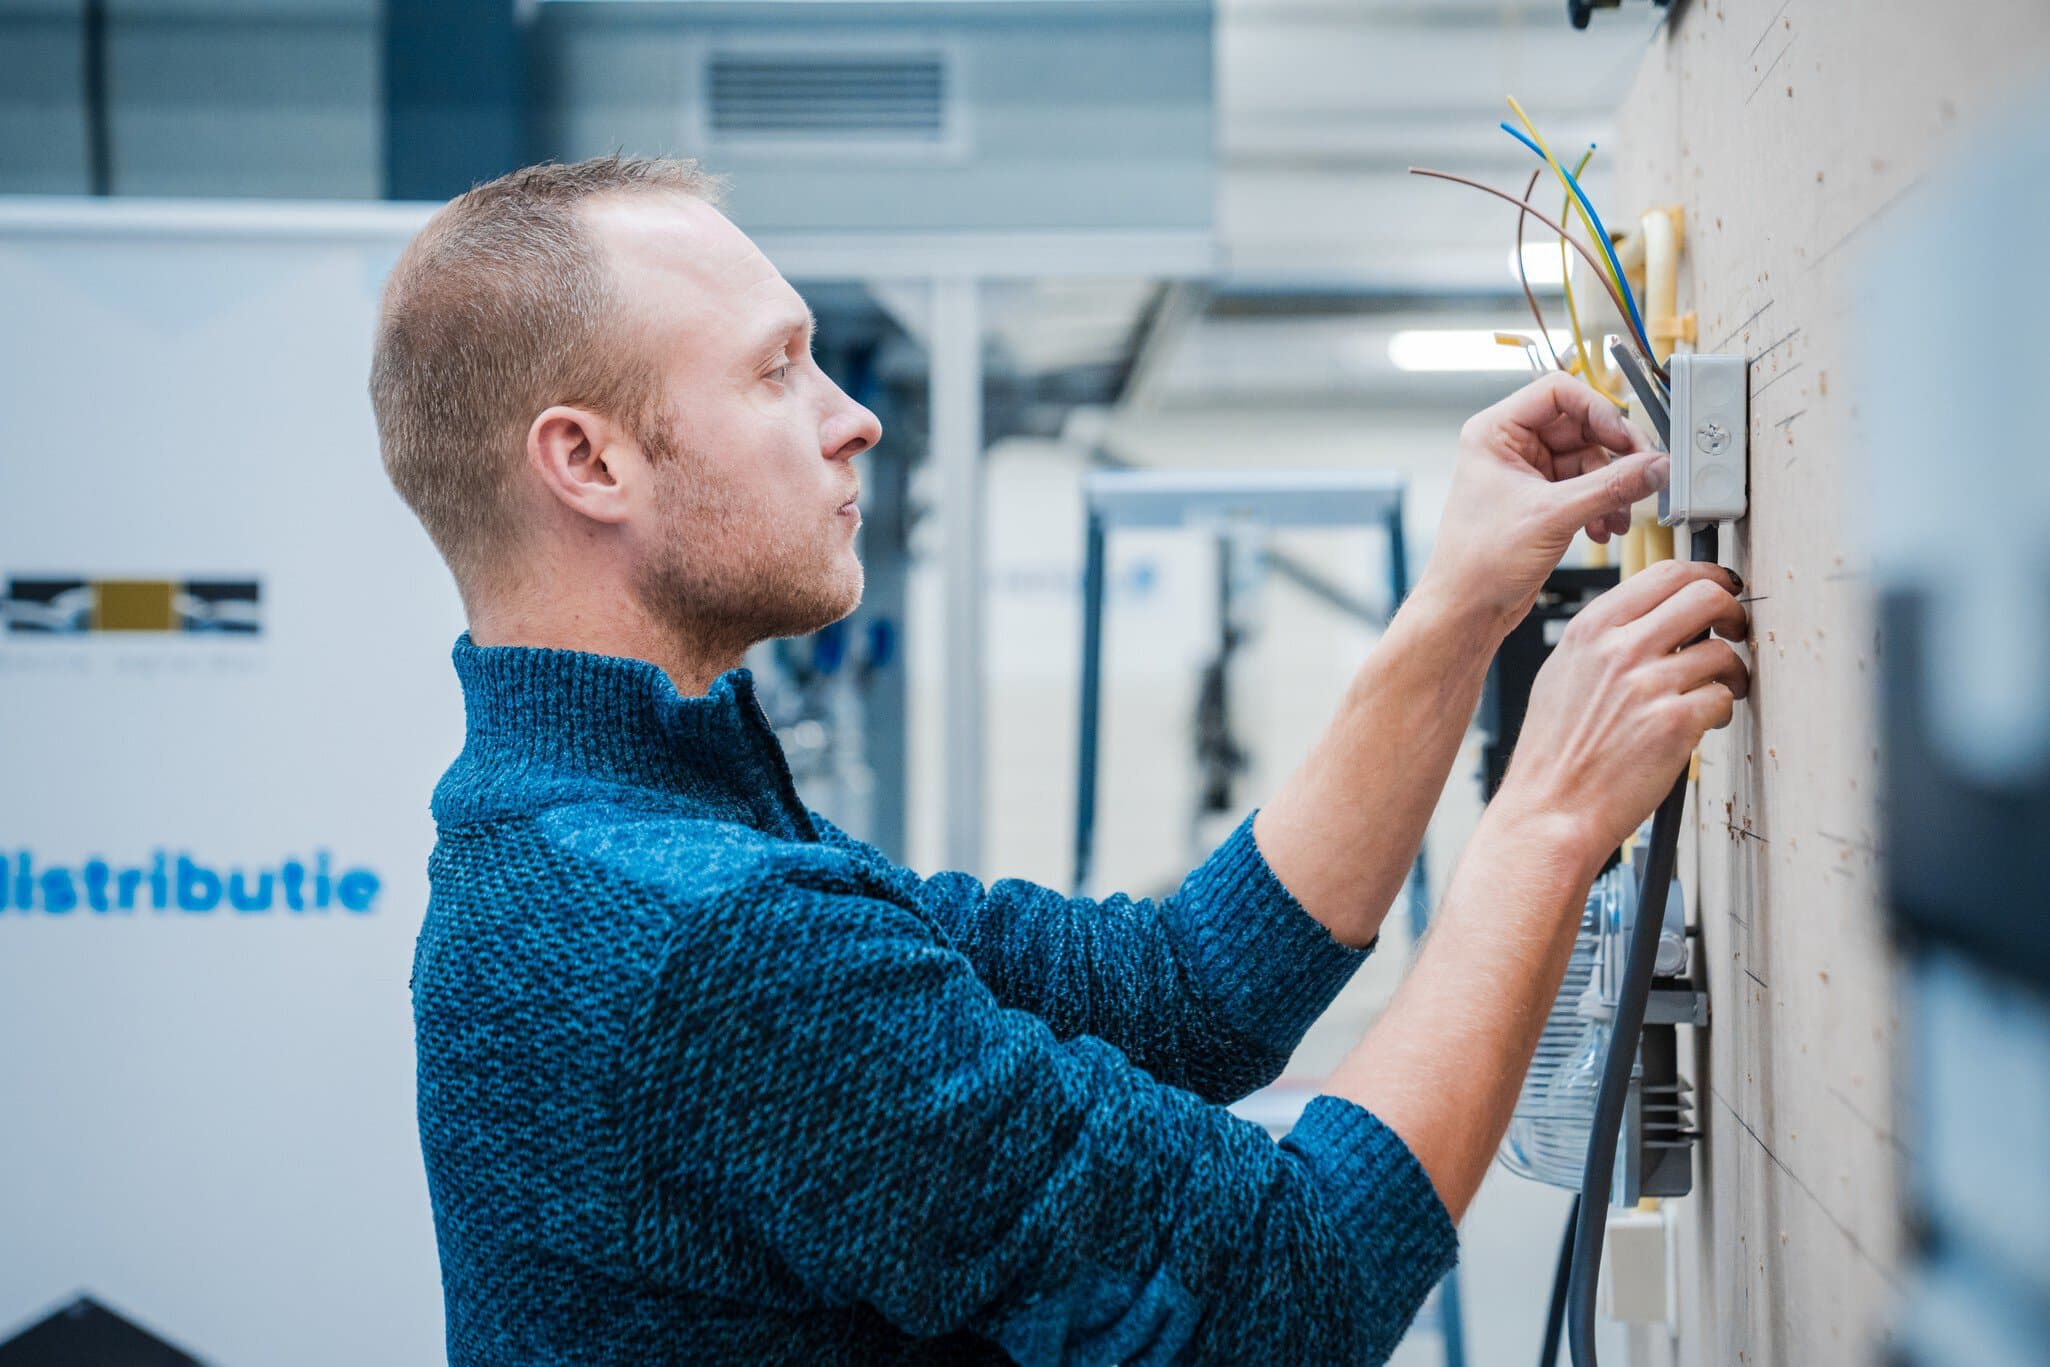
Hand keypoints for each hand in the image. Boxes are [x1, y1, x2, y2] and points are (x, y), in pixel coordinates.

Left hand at [1420, 373, 1669, 632]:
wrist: (1467, 610)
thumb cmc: (1479, 562)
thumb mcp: (1554, 516)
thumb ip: (1611, 487)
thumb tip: (1655, 467)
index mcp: (1495, 432)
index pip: (1558, 392)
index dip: (1599, 410)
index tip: (1626, 439)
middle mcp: (1509, 447)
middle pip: (1581, 427)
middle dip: (1614, 457)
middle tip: (1642, 477)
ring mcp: (1527, 474)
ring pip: (1588, 461)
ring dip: (1612, 488)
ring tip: (1619, 517)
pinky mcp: (1541, 501)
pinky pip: (1585, 488)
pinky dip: (1602, 505)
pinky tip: (1605, 529)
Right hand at [1497, 559, 1748, 872]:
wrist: (1549, 808)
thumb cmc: (1554, 753)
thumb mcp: (1563, 674)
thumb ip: (1605, 639)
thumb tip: (1650, 617)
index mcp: (1591, 630)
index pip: (1665, 575)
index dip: (1706, 576)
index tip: (1719, 587)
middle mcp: (1619, 649)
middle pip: (1706, 597)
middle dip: (1733, 611)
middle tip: (1735, 630)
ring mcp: (1648, 684)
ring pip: (1722, 652)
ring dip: (1732, 671)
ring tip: (1720, 690)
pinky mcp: (1674, 723)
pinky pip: (1723, 697)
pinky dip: (1722, 709)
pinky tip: (1703, 723)